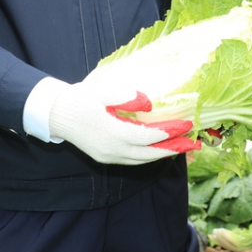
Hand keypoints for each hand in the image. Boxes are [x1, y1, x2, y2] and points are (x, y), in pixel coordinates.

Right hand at [48, 81, 199, 164]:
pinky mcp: (106, 157)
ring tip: (182, 147)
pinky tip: (159, 148)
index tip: (188, 123)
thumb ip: (127, 96)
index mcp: (114, 133)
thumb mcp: (103, 90)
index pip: (150, 135)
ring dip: (164, 154)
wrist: (57, 114)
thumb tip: (149, 104)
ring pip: (143, 160)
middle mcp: (114, 150)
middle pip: (151, 154)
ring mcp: (109, 156)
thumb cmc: (81, 99)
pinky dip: (149, 155)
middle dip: (174, 148)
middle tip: (195, 143)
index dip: (171, 130)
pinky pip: (133, 160)